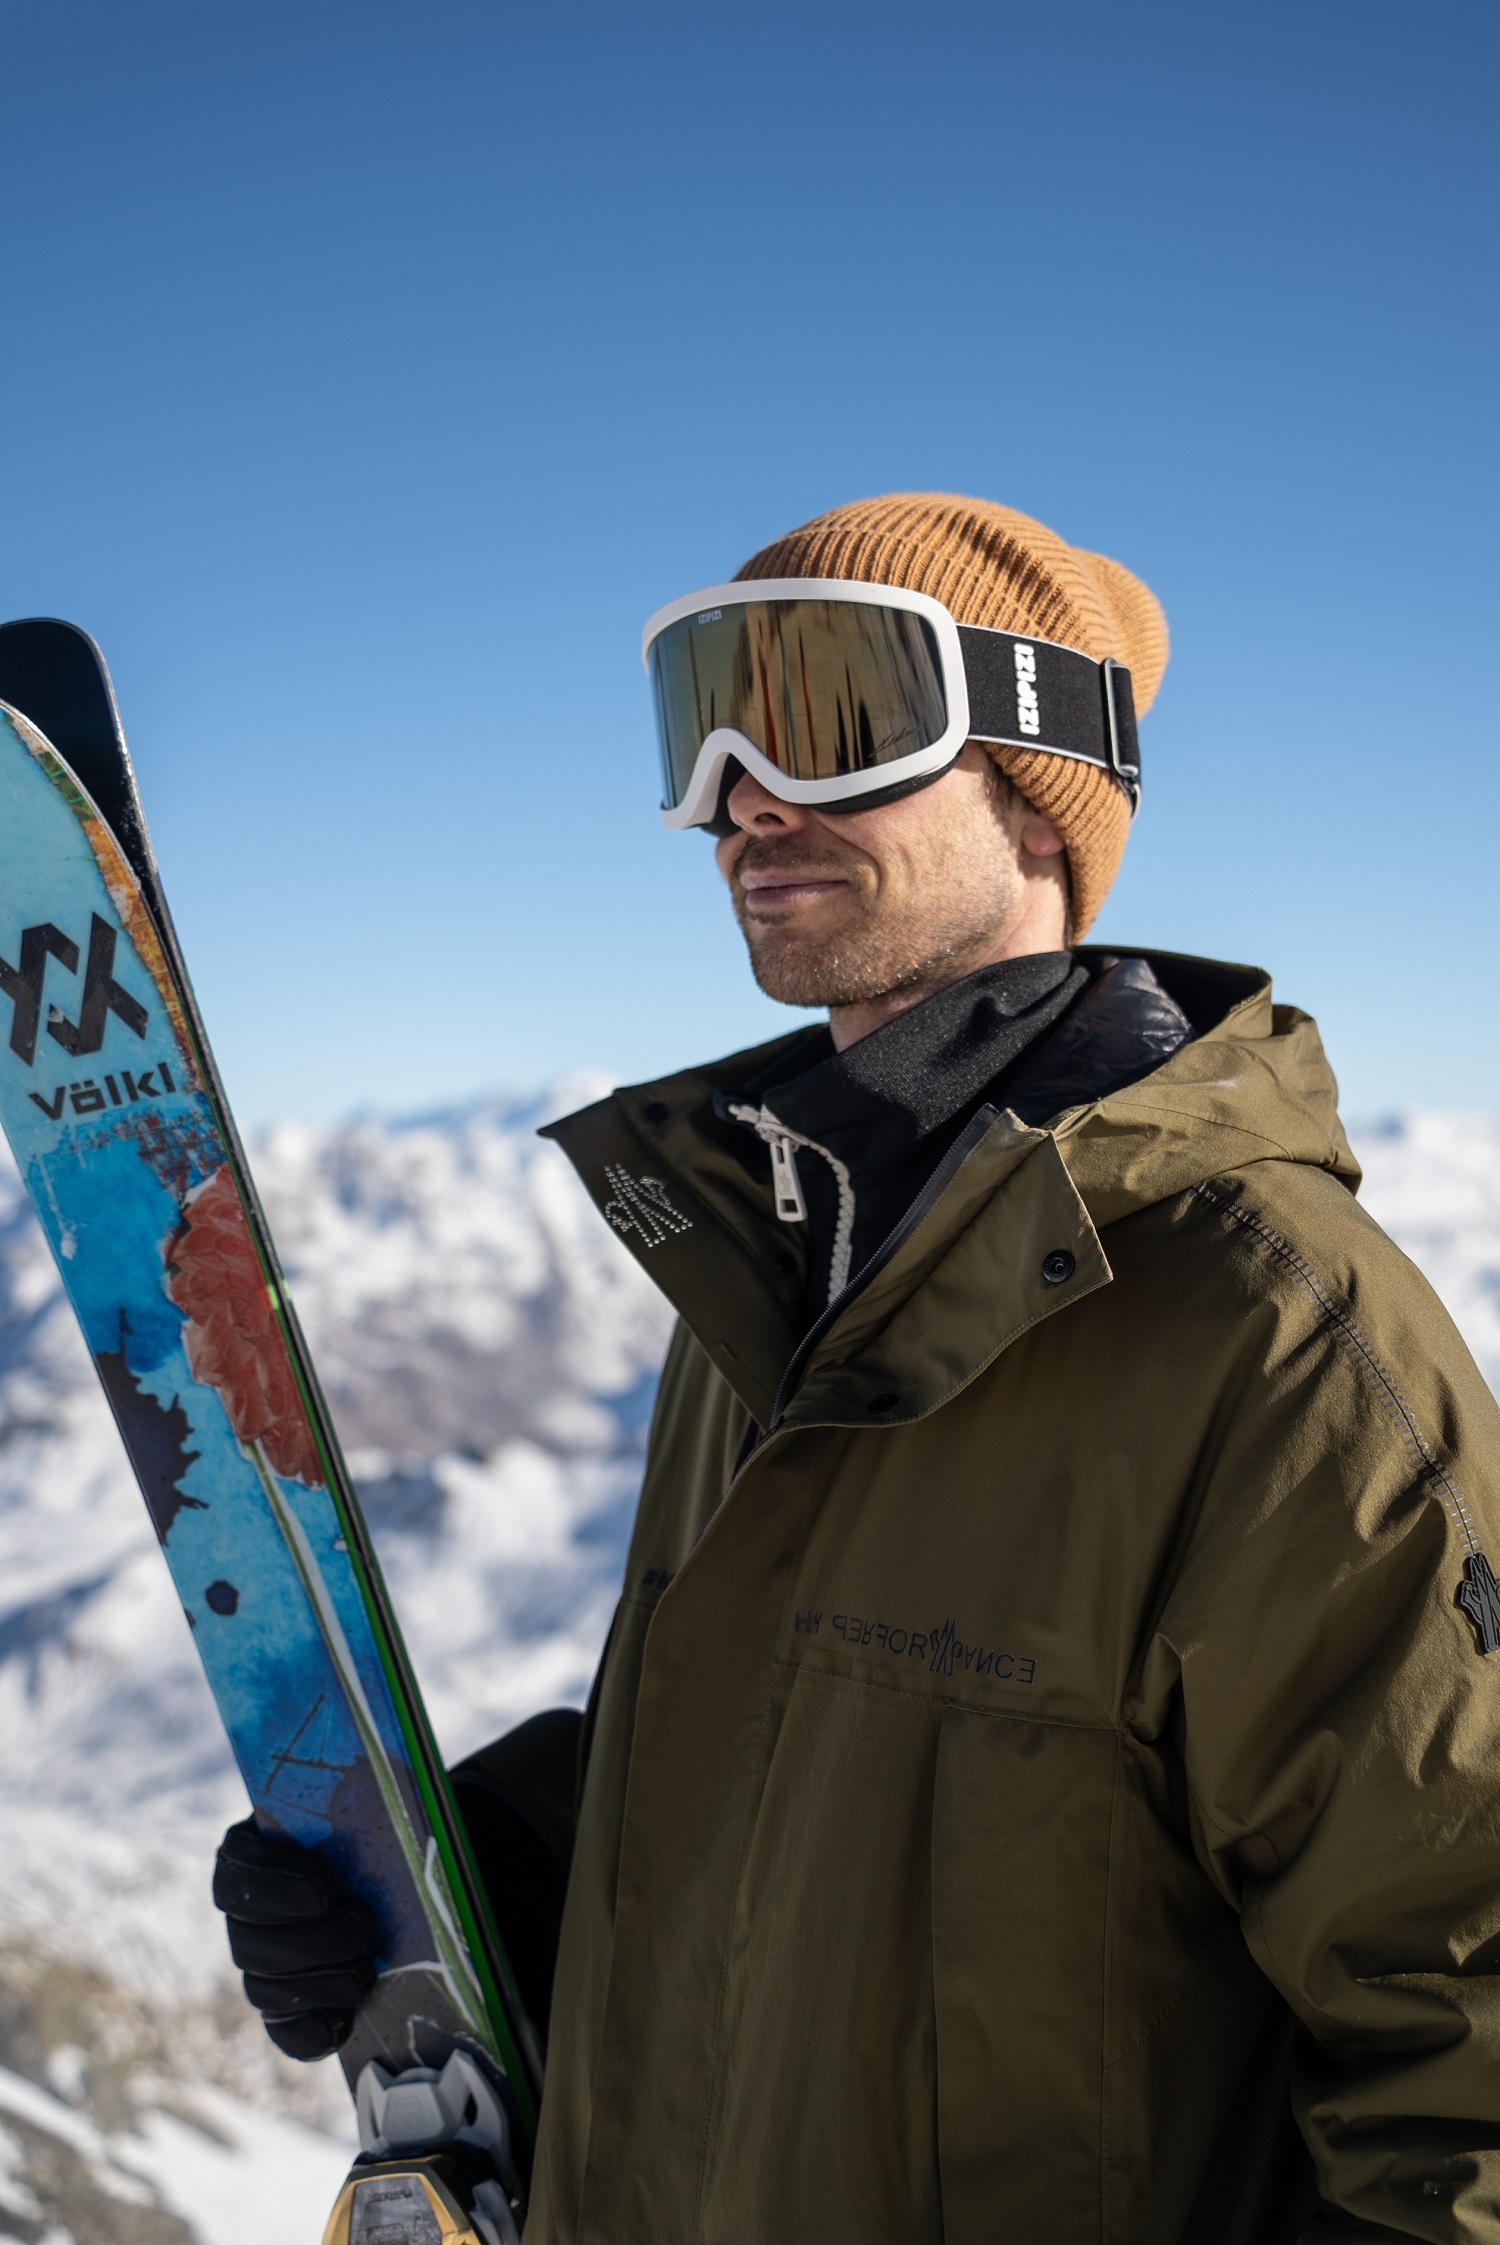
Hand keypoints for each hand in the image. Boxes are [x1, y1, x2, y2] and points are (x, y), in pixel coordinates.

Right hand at [213, 1817, 376, 2060]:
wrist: (387, 1868)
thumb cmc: (369, 1827)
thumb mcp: (360, 1809)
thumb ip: (358, 1811)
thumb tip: (381, 1814)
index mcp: (250, 1852)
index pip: (237, 1871)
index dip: (276, 1886)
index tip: (327, 1888)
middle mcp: (244, 1912)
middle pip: (251, 1941)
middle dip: (312, 1942)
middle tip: (362, 1929)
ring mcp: (259, 1962)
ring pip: (264, 1989)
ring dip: (319, 1984)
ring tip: (365, 1969)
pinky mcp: (285, 2006)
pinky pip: (285, 2031)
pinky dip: (312, 2031)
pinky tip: (344, 2020)